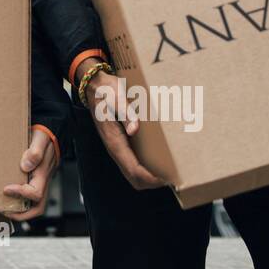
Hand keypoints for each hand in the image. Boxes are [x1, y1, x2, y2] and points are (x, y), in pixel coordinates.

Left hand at [2, 126, 56, 220]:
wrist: (49, 133)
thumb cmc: (43, 135)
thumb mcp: (40, 139)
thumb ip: (35, 152)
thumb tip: (25, 166)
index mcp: (43, 174)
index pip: (35, 193)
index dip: (21, 194)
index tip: (5, 188)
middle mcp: (42, 181)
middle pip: (38, 207)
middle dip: (21, 214)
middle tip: (4, 211)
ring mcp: (38, 182)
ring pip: (33, 204)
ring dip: (19, 210)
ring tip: (2, 207)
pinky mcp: (34, 180)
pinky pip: (28, 196)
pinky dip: (17, 200)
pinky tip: (4, 195)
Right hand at [82, 69, 167, 190]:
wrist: (95, 86)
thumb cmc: (106, 91)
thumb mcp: (116, 96)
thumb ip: (125, 112)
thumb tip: (134, 129)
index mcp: (114, 141)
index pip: (133, 170)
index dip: (150, 178)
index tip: (167, 179)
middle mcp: (116, 148)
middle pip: (134, 178)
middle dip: (153, 182)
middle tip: (173, 178)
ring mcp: (118, 147)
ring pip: (134, 173)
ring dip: (150, 177)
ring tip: (170, 173)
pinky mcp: (122, 143)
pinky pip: (135, 164)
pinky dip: (148, 169)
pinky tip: (160, 161)